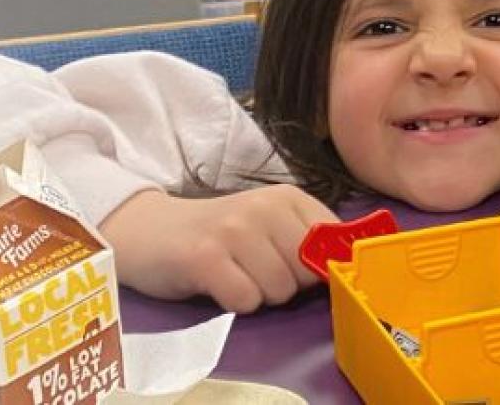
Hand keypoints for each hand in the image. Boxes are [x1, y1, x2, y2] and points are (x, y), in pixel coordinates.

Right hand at [99, 184, 337, 311]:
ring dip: (259, 295)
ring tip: (235, 274)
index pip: (333, 240)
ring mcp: (234, 230)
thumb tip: (348, 266)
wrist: (151, 230)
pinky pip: (246, 300)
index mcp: (286, 196)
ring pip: (279, 290)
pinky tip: (218, 284)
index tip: (296, 268)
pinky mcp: (206, 257)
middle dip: (287, 284)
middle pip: (307, 272)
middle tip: (255, 270)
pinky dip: (235, 303)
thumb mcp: (268, 226)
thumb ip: (306, 240)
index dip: (320, 266)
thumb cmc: (219, 234)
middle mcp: (263, 206)